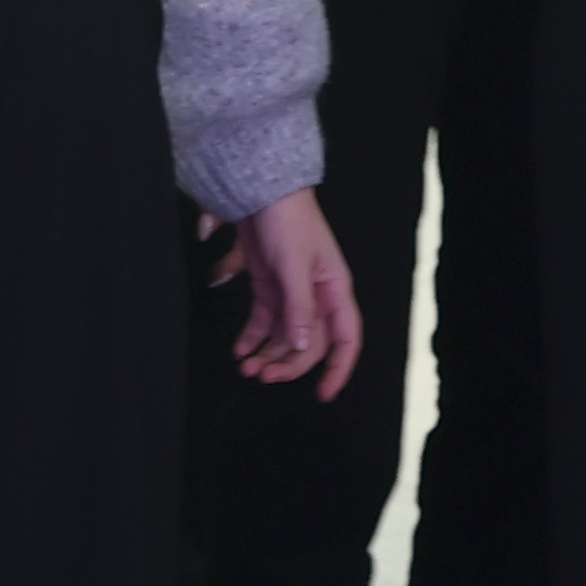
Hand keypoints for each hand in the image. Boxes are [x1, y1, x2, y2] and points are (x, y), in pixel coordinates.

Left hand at [200, 187, 363, 401]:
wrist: (262, 191)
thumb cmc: (289, 221)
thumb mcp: (295, 266)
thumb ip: (300, 308)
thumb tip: (305, 345)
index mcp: (334, 290)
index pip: (346, 339)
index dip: (337, 369)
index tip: (323, 394)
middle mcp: (317, 296)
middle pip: (309, 344)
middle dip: (287, 364)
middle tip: (262, 376)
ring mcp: (292, 293)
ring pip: (284, 337)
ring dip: (267, 355)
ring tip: (246, 367)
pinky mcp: (270, 288)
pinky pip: (264, 323)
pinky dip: (252, 338)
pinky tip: (240, 350)